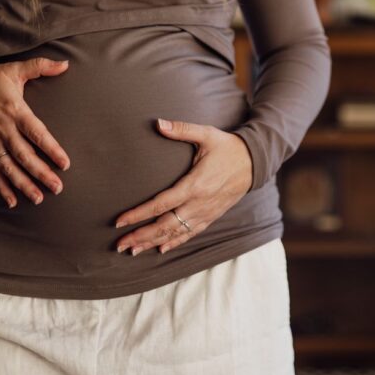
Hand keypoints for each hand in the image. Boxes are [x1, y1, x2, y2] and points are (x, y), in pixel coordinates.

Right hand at [0, 57, 71, 208]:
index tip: (65, 163)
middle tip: (57, 187)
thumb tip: (65, 64)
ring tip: (39, 198)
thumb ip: (40, 66)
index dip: (51, 148)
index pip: (36, 133)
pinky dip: (1, 187)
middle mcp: (3, 129)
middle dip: (41, 173)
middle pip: (24, 155)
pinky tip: (12, 202)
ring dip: (23, 184)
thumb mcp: (15, 69)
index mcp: (15, 111)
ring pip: (9, 167)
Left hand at [113, 118, 252, 254]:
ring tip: (133, 250)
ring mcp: (206, 212)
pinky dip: (175, 242)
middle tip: (119, 244)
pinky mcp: (212, 216)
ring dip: (153, 242)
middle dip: (141, 235)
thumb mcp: (207, 134)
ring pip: (176, 233)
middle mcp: (199, 203)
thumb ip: (181, 129)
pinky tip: (161, 249)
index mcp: (195, 185)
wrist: (255, 162)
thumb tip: (158, 123)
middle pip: (165, 225)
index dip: (138, 214)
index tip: (120, 221)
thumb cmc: (228, 147)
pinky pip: (191, 233)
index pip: (161, 204)